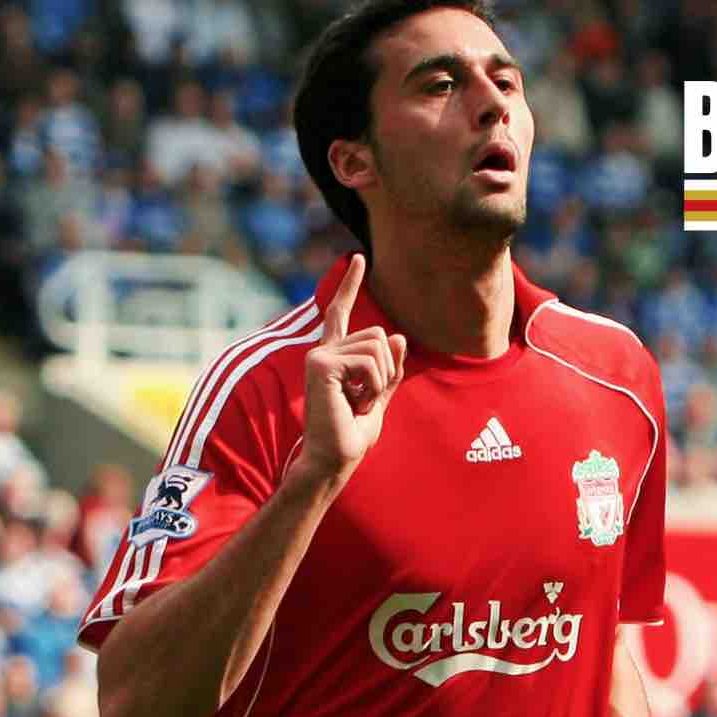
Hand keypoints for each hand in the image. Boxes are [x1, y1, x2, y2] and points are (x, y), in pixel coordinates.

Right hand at [299, 253, 405, 482]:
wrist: (334, 458)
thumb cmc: (352, 434)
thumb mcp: (379, 396)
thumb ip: (389, 368)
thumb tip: (397, 336)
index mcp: (333, 355)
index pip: (341, 312)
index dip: (350, 284)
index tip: (359, 258)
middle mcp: (322, 350)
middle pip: (377, 336)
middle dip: (386, 370)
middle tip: (367, 399)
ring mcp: (319, 355)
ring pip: (376, 346)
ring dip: (380, 380)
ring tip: (360, 402)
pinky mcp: (321, 364)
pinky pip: (370, 363)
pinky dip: (374, 386)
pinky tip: (356, 402)